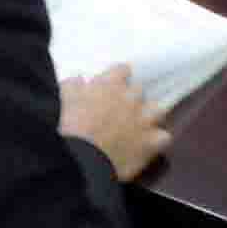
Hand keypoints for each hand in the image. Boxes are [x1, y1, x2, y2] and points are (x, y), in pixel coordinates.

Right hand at [58, 65, 169, 182]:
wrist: (82, 157)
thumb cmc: (69, 125)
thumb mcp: (63, 98)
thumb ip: (73, 86)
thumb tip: (79, 79)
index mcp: (110, 84)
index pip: (122, 70)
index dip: (117, 77)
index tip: (111, 84)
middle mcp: (131, 98)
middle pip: (139, 90)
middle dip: (131, 97)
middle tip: (120, 108)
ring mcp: (144, 119)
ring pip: (158, 109)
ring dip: (150, 115)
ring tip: (140, 124)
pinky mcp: (152, 142)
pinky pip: (164, 137)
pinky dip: (157, 140)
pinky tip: (149, 145)